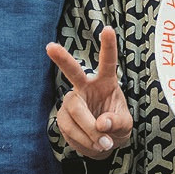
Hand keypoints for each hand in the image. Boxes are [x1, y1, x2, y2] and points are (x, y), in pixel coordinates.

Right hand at [46, 27, 132, 159]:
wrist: (103, 144)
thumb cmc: (116, 127)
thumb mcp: (125, 125)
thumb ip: (117, 122)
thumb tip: (101, 123)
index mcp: (106, 82)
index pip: (107, 62)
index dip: (108, 46)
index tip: (108, 29)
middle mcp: (86, 87)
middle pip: (73, 73)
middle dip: (62, 59)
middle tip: (50, 46)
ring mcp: (72, 101)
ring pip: (75, 111)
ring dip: (90, 131)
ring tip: (104, 143)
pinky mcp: (62, 117)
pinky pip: (70, 129)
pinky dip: (83, 140)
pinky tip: (93, 144)